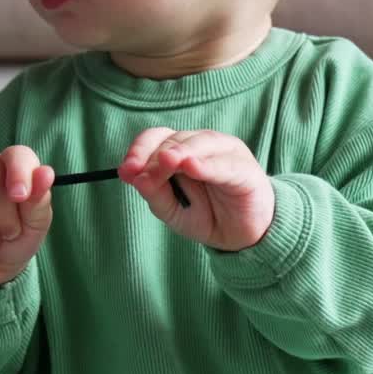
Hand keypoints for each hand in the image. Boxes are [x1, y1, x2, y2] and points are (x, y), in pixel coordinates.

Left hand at [119, 128, 274, 251]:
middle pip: (174, 140)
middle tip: (142, 176)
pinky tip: (192, 167)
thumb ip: (155, 195)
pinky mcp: (246, 171)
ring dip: (180, 152)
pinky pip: (225, 165)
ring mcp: (227, 154)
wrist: (246, 236)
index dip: (140, 149)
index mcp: (184, 150)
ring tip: (167, 162)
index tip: (126, 170)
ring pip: (200, 143)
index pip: (158, 137)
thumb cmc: (209, 216)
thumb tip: (135, 178)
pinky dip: (207, 165)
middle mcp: (205, 145)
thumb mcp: (174, 212)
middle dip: (155, 158)